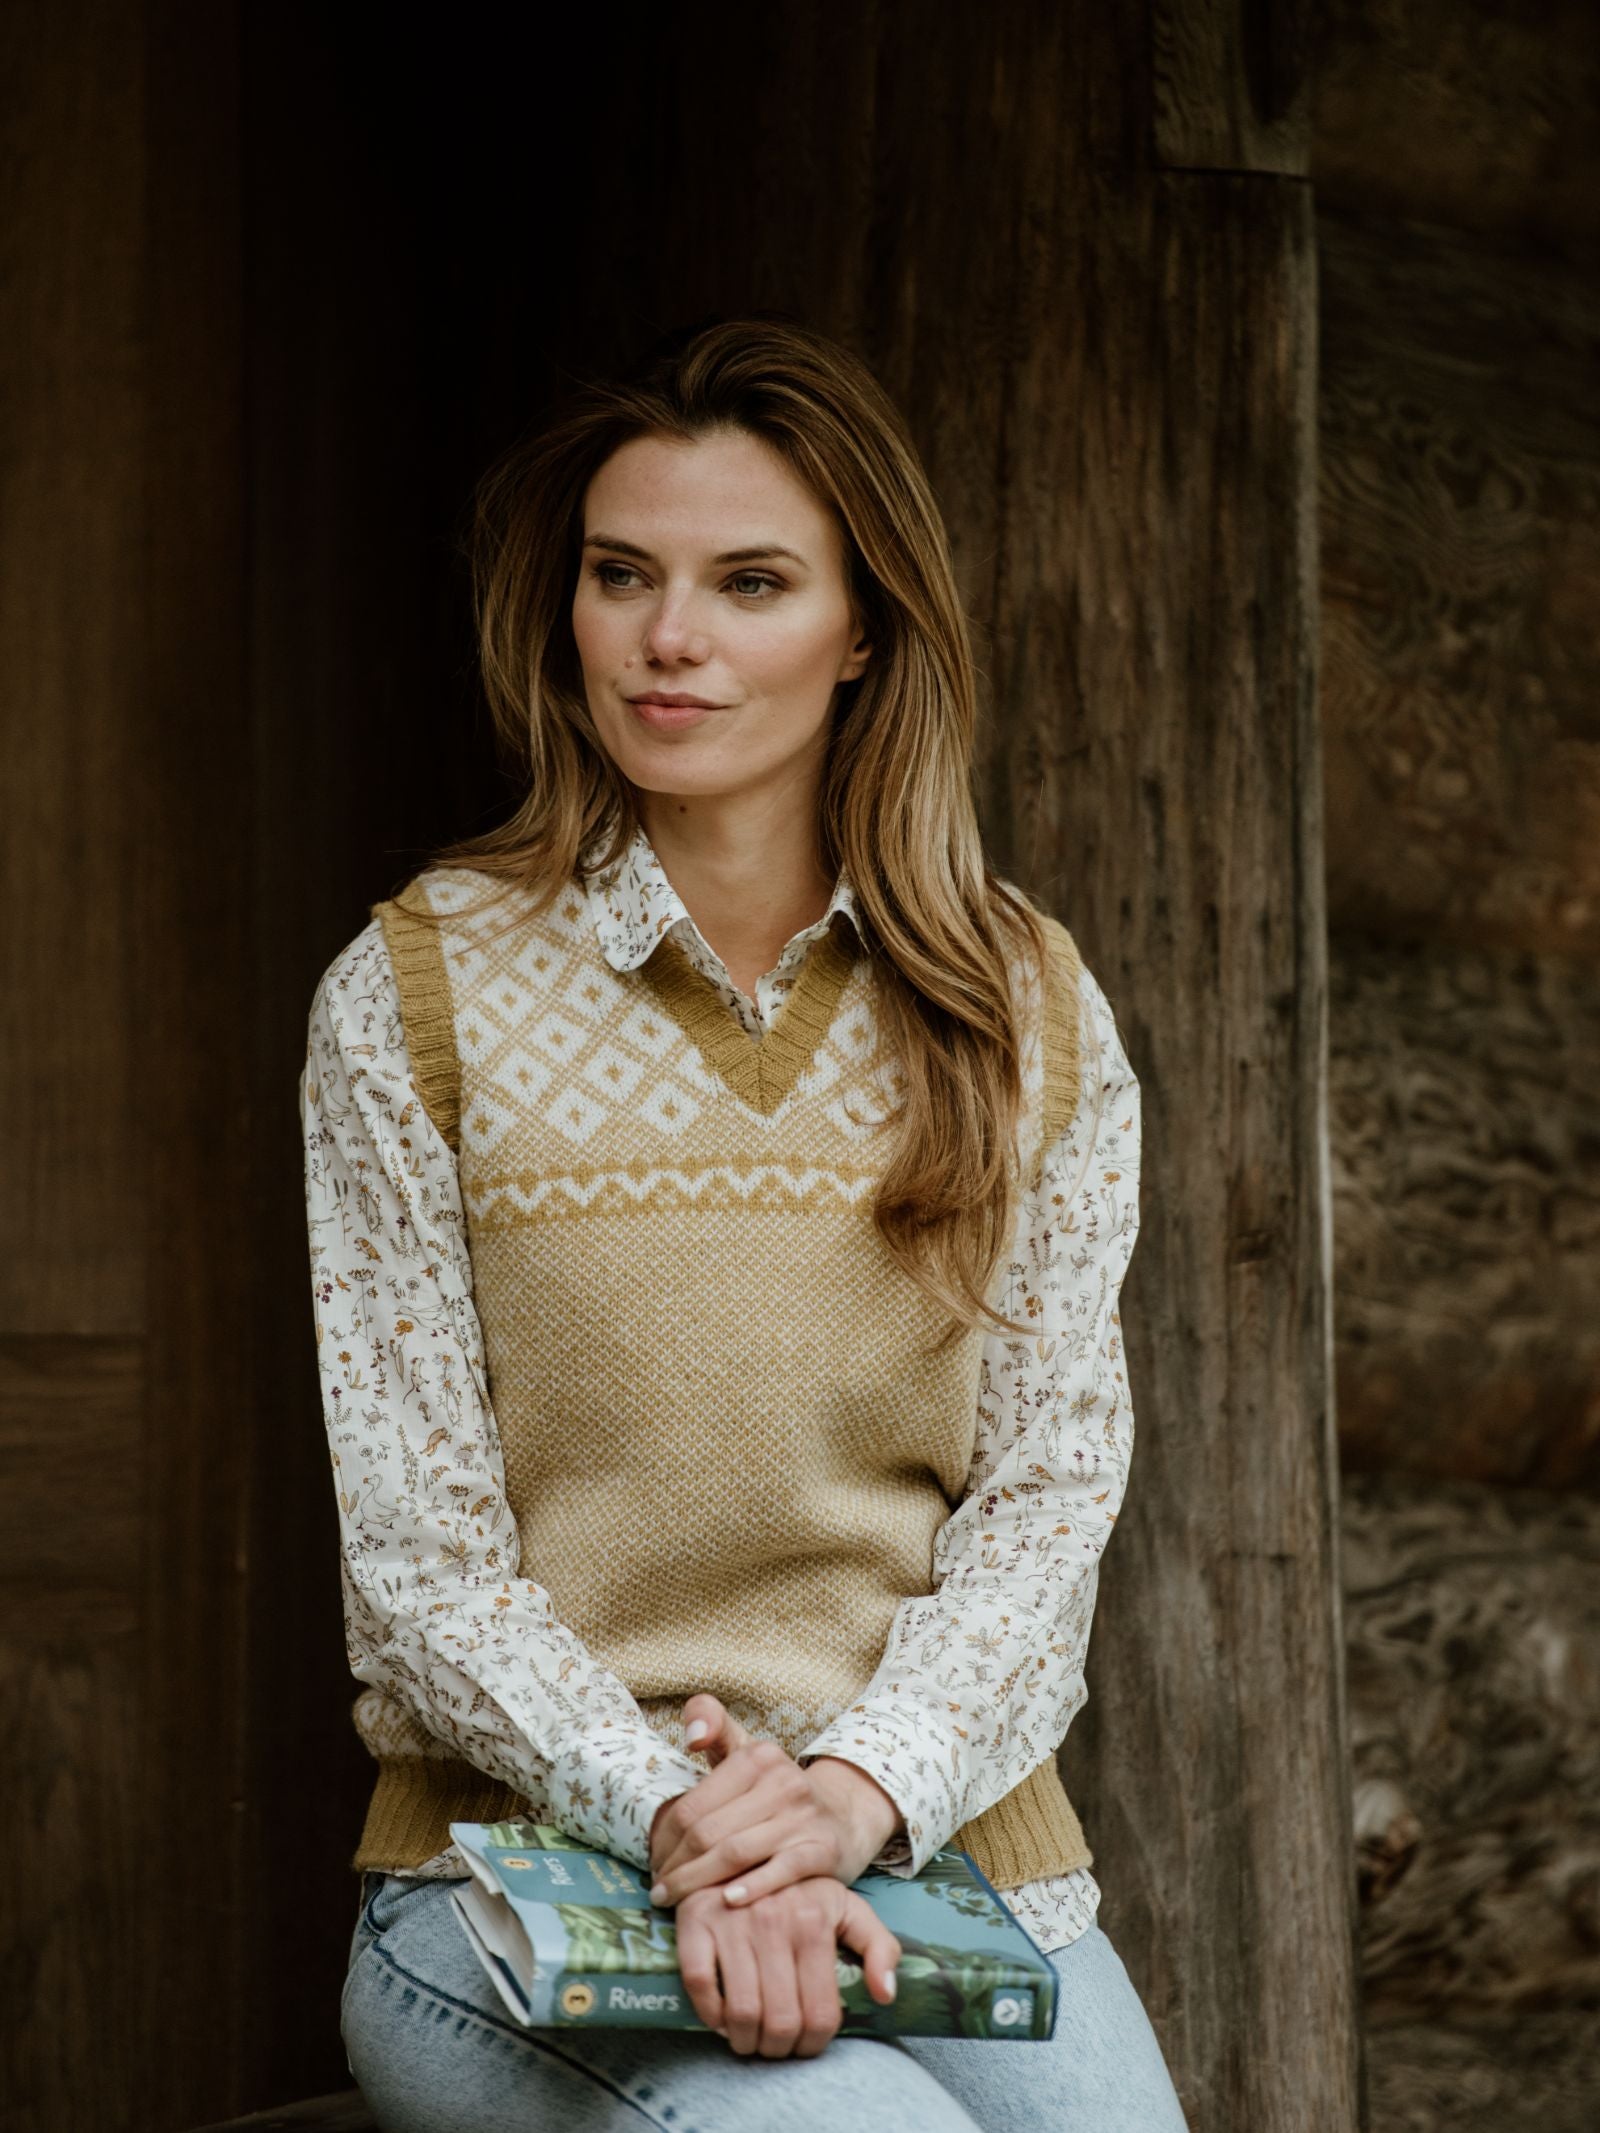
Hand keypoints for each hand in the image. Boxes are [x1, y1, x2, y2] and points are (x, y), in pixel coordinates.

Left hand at [648, 1694, 902, 1909]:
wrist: (844, 1815)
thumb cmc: (778, 1791)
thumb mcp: (748, 1751)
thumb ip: (713, 1723)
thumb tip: (692, 1736)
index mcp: (757, 1756)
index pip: (692, 1806)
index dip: (663, 1839)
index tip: (652, 1862)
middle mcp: (782, 1782)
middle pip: (708, 1832)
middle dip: (676, 1867)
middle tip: (659, 1891)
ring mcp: (804, 1817)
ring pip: (735, 1853)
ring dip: (696, 1883)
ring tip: (675, 1901)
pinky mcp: (822, 1850)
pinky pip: (779, 1871)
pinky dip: (751, 1888)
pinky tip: (726, 1902)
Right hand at [674, 1875, 900, 2056]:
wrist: (746, 1847)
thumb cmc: (801, 1889)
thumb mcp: (846, 1907)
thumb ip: (878, 1946)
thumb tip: (886, 1994)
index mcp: (814, 1921)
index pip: (821, 2014)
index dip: (813, 2044)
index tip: (804, 2045)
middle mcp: (773, 1921)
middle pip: (780, 2022)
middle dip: (779, 2049)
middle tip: (775, 2046)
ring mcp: (732, 1921)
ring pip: (741, 2013)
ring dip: (745, 2041)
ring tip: (749, 2037)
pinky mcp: (695, 1920)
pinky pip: (700, 1985)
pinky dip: (710, 2014)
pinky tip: (721, 2015)